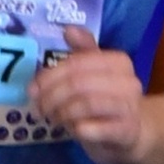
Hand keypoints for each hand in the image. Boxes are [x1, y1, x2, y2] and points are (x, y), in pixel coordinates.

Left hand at [28, 24, 149, 163]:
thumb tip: (68, 29)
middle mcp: (128, 81)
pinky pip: (93, 128)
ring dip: (61, 113)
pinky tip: (72, 129)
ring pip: (85, 104)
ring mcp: (129, 107)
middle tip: (38, 108)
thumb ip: (81, 52)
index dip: (49, 77)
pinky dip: (76, 129)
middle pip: (78, 84)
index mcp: (118, 61)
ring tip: (53, 118)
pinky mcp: (126, 131)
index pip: (76, 64)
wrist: (131, 134)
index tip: (33, 90)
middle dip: (51, 97)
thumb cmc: (106, 101)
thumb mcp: (93, 74)